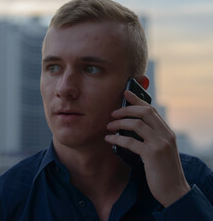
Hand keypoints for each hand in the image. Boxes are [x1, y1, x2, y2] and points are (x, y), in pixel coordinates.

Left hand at [105, 90, 190, 206]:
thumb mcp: (160, 150)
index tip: (125, 93)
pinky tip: (109, 139)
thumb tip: (130, 126)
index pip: (152, 110)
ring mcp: (160, 144)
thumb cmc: (163, 171)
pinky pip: (130, 141)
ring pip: (136, 124)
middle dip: (126, 109)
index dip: (137, 100)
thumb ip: (151, 137)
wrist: (174, 191)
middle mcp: (166, 134)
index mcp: (167, 132)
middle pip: (144, 112)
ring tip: (109, 127)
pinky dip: (117, 138)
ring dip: (119, 124)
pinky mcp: (152, 154)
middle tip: (112, 113)